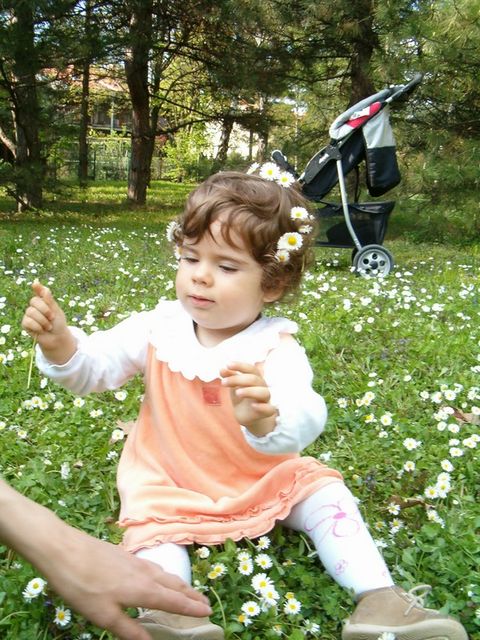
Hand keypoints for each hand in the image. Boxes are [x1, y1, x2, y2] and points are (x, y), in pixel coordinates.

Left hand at [0, 479, 211, 639]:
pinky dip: (165, 575)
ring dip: (179, 584)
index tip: (208, 612)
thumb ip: (128, 629)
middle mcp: (144, 573)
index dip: (191, 608)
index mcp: (143, 590)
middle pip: (174, 585)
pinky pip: (154, 567)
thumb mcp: (103, 615)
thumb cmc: (81, 585)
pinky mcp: (124, 555)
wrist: (63, 548)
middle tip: (206, 603)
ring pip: (164, 574)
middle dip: (191, 595)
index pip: (174, 601)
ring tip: (187, 592)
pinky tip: (158, 576)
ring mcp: (135, 561)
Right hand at [21, 281, 75, 363]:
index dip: (37, 288)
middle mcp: (35, 306)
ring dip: (43, 321)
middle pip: (34, 301)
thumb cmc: (58, 324)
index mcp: (44, 301)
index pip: (39, 291)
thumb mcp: (57, 311)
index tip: (35, 284)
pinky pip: (28, 321)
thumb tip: (45, 289)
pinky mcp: (25, 323)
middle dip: (45, 310)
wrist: (57, 338)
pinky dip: (37, 327)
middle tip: (52, 317)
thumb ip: (50, 301)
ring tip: (49, 326)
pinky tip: (41, 330)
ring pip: (31, 312)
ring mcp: (29, 314)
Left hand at [220, 361, 277, 435]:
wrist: (247, 416)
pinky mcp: (266, 412)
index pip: (250, 369)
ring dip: (250, 391)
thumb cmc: (242, 398)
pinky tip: (253, 406)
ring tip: (237, 393)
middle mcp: (262, 387)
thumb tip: (222, 369)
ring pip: (263, 392)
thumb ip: (229, 377)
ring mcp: (265, 399)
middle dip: (238, 379)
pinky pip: (269, 409)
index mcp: (255, 378)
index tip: (228, 364)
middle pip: (254, 379)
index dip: (240, 366)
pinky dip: (263, 407)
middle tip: (223, 383)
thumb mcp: (234, 386)